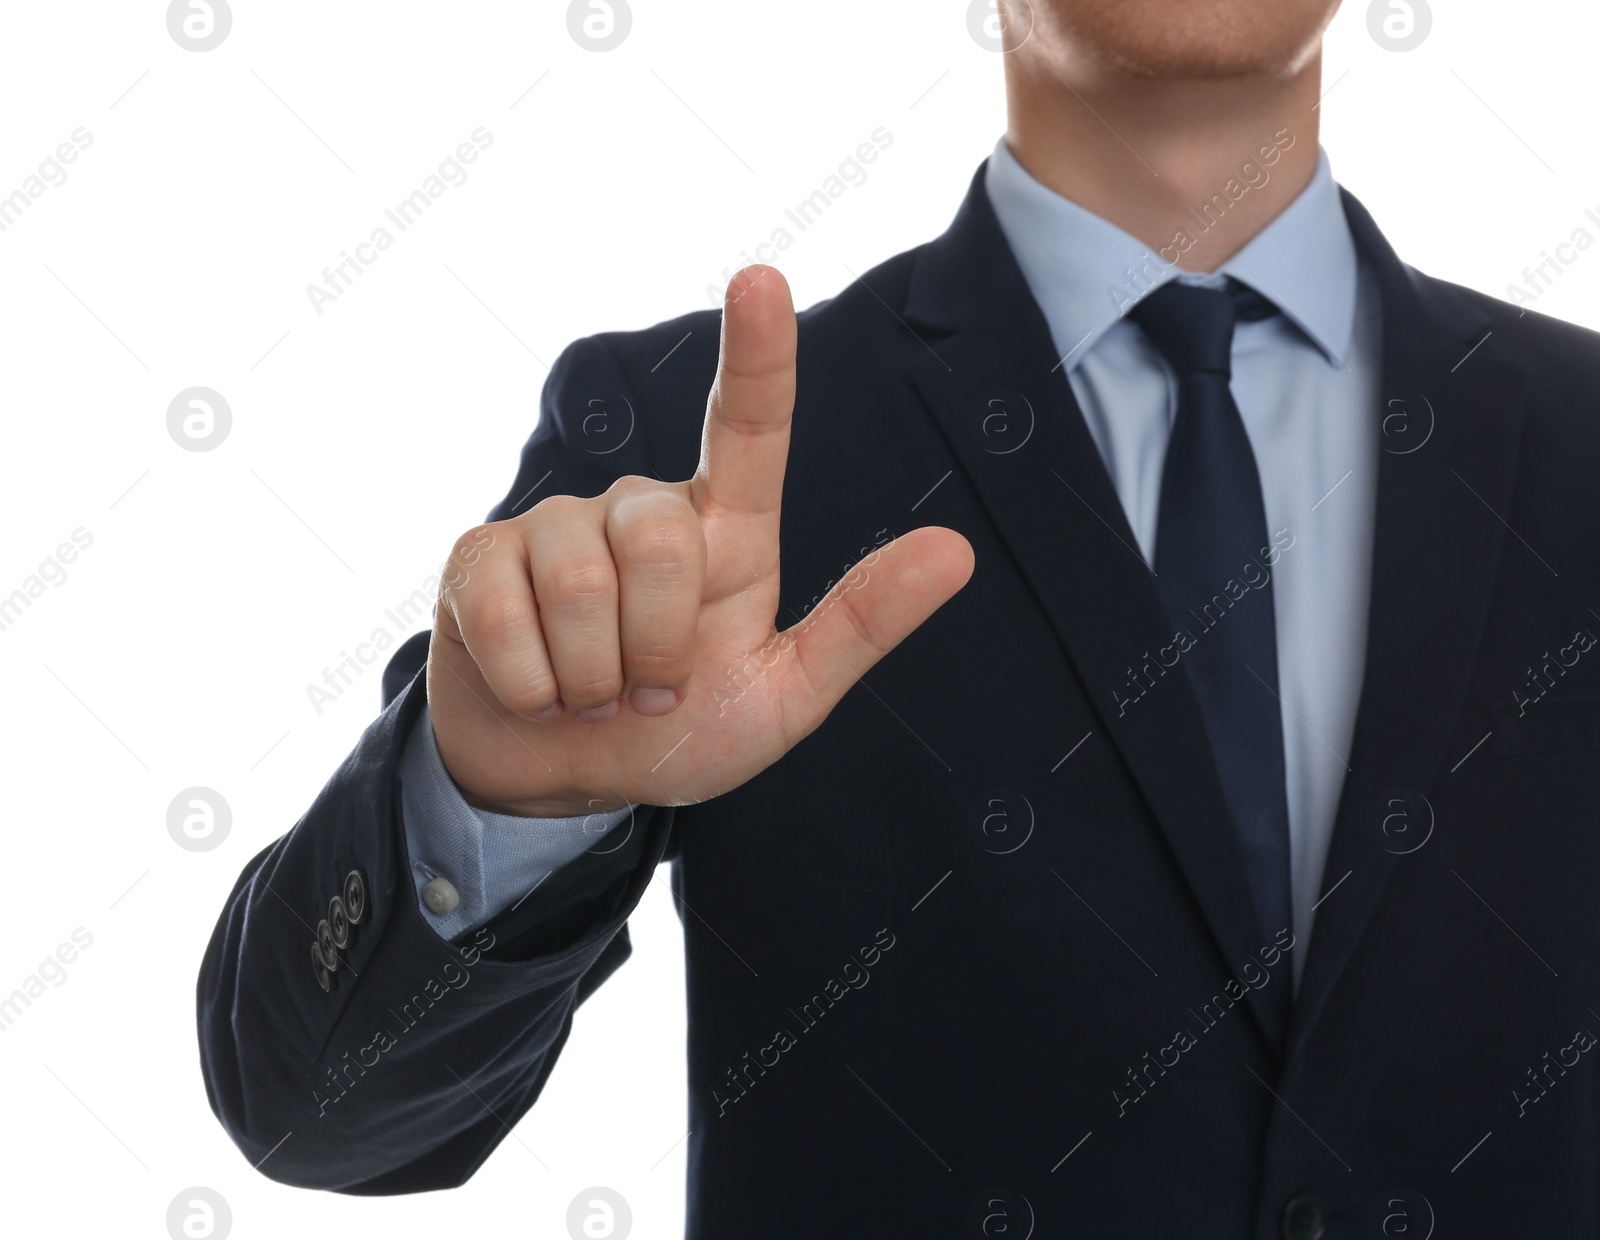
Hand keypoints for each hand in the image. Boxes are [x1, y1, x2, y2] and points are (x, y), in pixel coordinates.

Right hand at [426, 265, 974, 817]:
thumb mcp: (782, 698)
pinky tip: (536, 690)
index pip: (747, 429)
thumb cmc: (679, 731)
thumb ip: (859, 626)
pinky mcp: (479, 555)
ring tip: (592, 692)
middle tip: (647, 693)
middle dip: (655, 651)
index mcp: (725, 531)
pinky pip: (505, 616)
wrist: (561, 775)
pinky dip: (532, 688)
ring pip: (576, 584)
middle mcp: (641, 508)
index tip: (760, 279)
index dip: (756, 356)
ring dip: (592, 677)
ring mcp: (553, 523)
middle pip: (658, 541)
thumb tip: (957, 551)